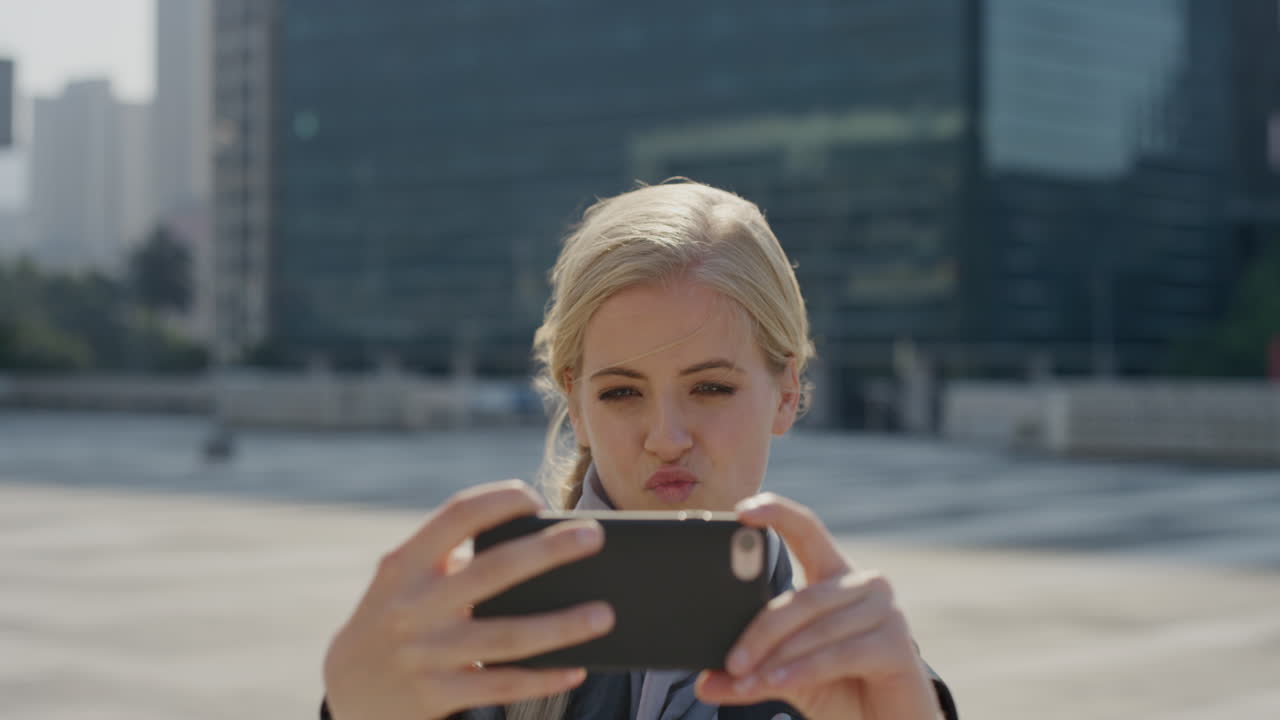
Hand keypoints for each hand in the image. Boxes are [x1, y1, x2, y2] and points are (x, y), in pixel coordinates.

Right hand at [323, 480, 614, 719]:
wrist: (347, 688)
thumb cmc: (397, 617)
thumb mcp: (405, 579)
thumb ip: (453, 558)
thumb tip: (541, 546)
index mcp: (405, 563)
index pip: (457, 514)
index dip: (499, 500)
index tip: (536, 498)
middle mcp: (412, 604)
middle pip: (493, 570)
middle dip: (549, 550)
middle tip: (595, 535)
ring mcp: (424, 652)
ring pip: (507, 636)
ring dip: (562, 625)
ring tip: (605, 613)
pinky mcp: (435, 695)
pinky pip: (502, 685)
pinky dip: (543, 678)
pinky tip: (576, 667)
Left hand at [695, 493, 938, 719]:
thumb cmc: (839, 688)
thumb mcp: (786, 675)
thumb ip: (751, 673)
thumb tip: (705, 682)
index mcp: (835, 576)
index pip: (806, 530)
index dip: (777, 513)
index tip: (742, 510)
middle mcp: (865, 584)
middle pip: (802, 598)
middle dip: (760, 633)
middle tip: (729, 662)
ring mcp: (886, 611)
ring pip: (816, 628)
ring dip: (776, 659)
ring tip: (744, 682)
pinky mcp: (898, 644)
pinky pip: (838, 653)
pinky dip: (803, 670)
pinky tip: (778, 682)